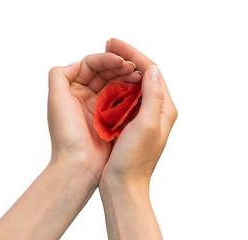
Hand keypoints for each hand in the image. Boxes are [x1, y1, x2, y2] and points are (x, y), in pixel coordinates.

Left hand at [47, 53, 141, 182]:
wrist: (78, 165)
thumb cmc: (66, 134)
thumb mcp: (56, 100)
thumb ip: (59, 75)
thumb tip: (77, 63)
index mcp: (71, 90)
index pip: (90, 65)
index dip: (105, 59)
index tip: (121, 61)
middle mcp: (84, 96)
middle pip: (104, 72)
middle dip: (119, 66)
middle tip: (133, 67)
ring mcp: (98, 107)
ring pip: (114, 84)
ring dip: (126, 77)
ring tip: (138, 75)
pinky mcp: (110, 118)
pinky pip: (122, 99)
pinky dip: (130, 91)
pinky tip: (139, 87)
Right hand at [99, 39, 177, 188]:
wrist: (123, 185)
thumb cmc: (134, 160)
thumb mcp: (147, 126)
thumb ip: (153, 97)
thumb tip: (152, 69)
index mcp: (164, 108)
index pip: (152, 71)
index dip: (133, 55)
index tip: (114, 43)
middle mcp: (156, 109)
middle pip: (143, 74)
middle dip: (126, 57)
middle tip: (108, 44)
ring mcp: (142, 115)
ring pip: (132, 84)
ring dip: (119, 69)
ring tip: (104, 57)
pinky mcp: (130, 122)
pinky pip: (124, 97)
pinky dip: (114, 85)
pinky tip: (103, 80)